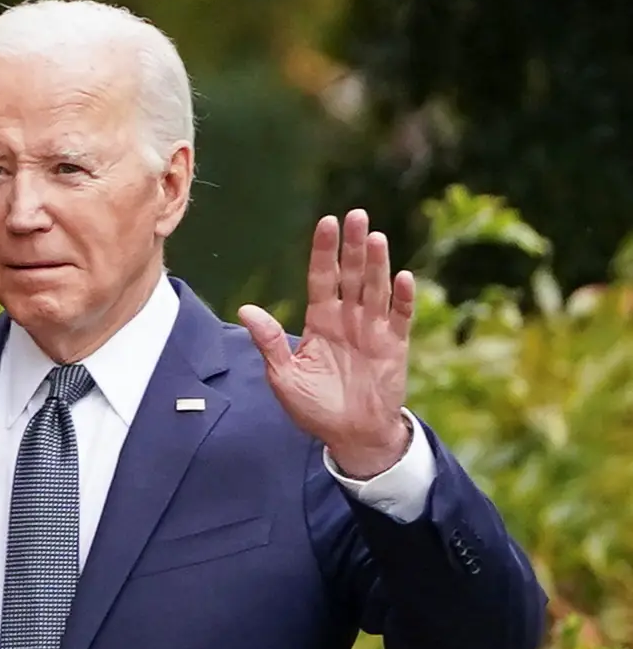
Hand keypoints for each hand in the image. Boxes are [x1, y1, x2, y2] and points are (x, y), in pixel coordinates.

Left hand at [239, 209, 415, 478]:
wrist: (350, 434)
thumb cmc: (315, 406)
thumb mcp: (284, 376)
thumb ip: (269, 342)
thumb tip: (245, 310)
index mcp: (321, 321)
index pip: (322, 278)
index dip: (323, 251)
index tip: (326, 222)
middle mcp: (348, 319)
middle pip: (351, 275)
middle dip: (352, 246)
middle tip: (355, 215)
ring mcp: (373, 330)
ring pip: (376, 289)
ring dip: (376, 264)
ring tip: (374, 236)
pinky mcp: (394, 345)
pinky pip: (400, 317)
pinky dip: (402, 298)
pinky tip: (402, 277)